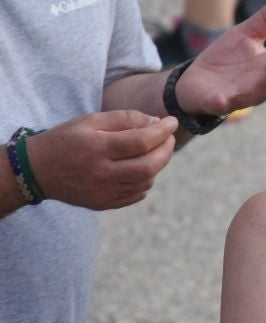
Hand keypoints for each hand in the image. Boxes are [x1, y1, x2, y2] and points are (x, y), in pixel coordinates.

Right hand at [25, 111, 177, 209]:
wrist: (36, 171)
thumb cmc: (66, 139)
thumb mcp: (91, 120)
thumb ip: (126, 118)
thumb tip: (157, 122)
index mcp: (97, 149)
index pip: (142, 141)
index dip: (163, 131)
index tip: (172, 121)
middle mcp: (100, 174)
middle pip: (149, 166)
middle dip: (166, 149)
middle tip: (168, 138)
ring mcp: (102, 193)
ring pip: (146, 181)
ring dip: (157, 164)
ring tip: (153, 150)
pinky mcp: (102, 204)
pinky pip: (136, 195)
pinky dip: (146, 180)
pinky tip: (140, 167)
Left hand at [175, 4, 265, 116]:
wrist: (196, 81)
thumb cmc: (226, 57)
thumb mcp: (245, 34)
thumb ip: (265, 20)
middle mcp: (259, 83)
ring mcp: (238, 94)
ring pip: (255, 93)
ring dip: (265, 85)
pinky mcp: (216, 102)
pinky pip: (220, 105)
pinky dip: (221, 103)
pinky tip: (220, 99)